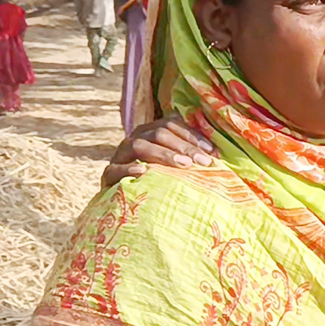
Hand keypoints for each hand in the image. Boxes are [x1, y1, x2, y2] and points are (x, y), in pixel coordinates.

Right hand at [102, 115, 217, 187]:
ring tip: (183, 165)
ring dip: (163, 154)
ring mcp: (119, 156)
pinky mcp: (107, 175)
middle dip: (184, 146)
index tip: (212, 151)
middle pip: (158, 133)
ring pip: (138, 145)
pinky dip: (130, 169)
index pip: (171, 125)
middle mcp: (134, 139)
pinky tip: (144, 173)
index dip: (193, 136)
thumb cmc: (157, 181)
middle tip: (203, 162)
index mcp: (150, 132)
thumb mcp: (174, 166)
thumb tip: (217, 154)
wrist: (125, 200)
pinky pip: (115, 169)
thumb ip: (189, 156)